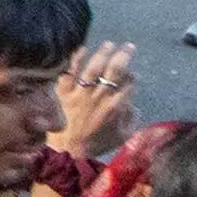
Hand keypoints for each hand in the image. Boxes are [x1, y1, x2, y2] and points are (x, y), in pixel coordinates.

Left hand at [52, 41, 136, 160]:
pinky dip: (76, 59)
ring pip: (93, 68)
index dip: (132, 77)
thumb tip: (134, 104)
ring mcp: (80, 93)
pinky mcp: (63, 93)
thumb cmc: (96, 144)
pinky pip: (69, 72)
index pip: (129, 84)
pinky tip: (82, 48)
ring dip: (103, 53)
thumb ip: (132, 119)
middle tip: (128, 46)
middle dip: (124, 56)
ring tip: (109, 44)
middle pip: (115, 70)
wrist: (67, 152)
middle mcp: (100, 97)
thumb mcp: (123, 136)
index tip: (132, 75)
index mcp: (116, 107)